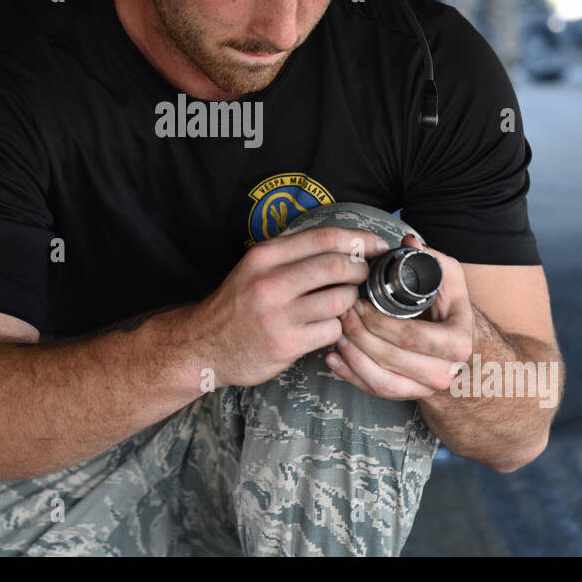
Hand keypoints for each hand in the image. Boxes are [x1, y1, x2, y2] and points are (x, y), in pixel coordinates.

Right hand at [180, 226, 391, 387]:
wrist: (204, 344)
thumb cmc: (239, 304)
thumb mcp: (255, 267)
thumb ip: (293, 254)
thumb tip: (348, 245)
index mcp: (265, 256)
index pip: (324, 237)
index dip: (359, 239)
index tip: (378, 245)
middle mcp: (270, 282)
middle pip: (337, 266)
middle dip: (360, 271)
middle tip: (363, 277)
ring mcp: (278, 315)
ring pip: (340, 300)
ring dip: (350, 302)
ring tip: (341, 304)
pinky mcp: (286, 344)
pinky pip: (331, 330)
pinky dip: (336, 328)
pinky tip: (326, 327)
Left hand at [326, 235, 474, 399]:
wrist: (460, 351)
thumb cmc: (451, 312)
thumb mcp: (450, 282)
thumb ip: (432, 259)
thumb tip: (410, 243)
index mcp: (457, 343)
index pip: (410, 335)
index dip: (378, 321)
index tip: (357, 302)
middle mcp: (444, 371)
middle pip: (390, 357)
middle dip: (360, 334)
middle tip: (342, 313)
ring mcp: (425, 388)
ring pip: (381, 379)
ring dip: (353, 356)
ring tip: (336, 333)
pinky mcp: (408, 395)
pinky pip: (376, 390)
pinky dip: (351, 375)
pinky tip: (333, 358)